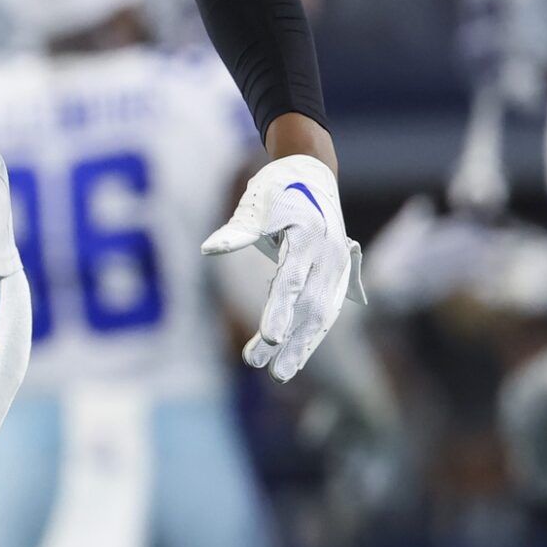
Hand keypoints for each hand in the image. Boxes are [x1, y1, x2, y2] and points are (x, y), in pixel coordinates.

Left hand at [202, 154, 364, 382]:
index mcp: (309, 237)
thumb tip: (209, 250)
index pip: (293, 281)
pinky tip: (291, 356)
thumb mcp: (255, 204)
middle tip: (259, 366)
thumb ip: (236, 230)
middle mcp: (330, 256)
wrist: (311, 171)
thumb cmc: (277, 188)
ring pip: (321, 314)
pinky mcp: (337, 277)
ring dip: (301, 346)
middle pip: (310, 306)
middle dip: (288, 340)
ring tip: (277, 374)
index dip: (281, 311)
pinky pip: (324, 310)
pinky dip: (309, 334)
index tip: (269, 339)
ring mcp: (337, 268)